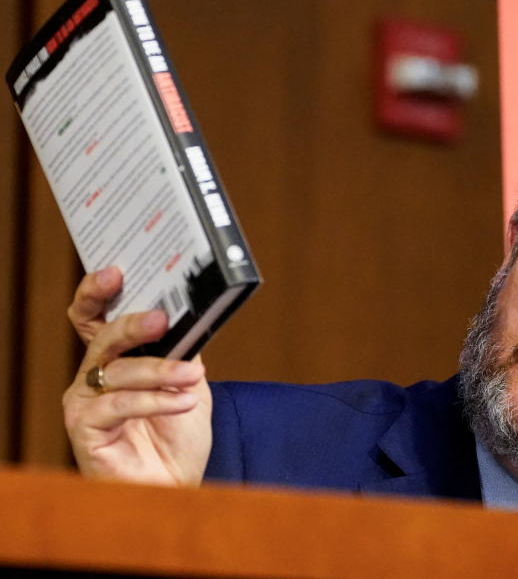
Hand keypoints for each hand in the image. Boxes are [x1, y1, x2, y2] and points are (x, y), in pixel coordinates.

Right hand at [63, 267, 211, 484]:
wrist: (177, 484)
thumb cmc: (178, 435)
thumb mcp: (190, 383)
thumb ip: (185, 351)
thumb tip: (193, 317)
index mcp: (115, 358)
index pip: (95, 316)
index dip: (98, 291)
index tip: (116, 271)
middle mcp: (93, 375)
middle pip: (104, 337)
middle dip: (134, 324)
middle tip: (161, 319)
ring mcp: (85, 402)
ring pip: (118, 371)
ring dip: (160, 371)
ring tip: (190, 377)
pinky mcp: (85, 429)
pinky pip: (119, 405)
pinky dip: (157, 400)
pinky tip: (183, 401)